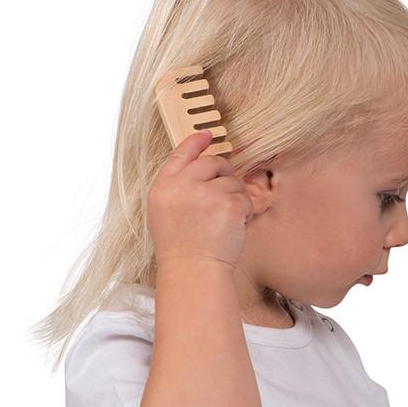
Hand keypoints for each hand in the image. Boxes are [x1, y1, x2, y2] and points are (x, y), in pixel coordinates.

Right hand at [147, 129, 253, 270]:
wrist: (193, 271)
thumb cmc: (181, 247)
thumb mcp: (165, 212)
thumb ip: (179, 187)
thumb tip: (203, 165)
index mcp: (163, 187)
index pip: (181, 153)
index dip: (196, 142)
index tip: (207, 135)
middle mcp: (183, 186)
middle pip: (212, 162)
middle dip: (224, 173)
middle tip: (223, 195)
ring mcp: (207, 194)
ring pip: (232, 181)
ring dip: (233, 198)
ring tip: (221, 222)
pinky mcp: (229, 205)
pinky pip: (244, 198)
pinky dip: (244, 212)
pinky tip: (231, 228)